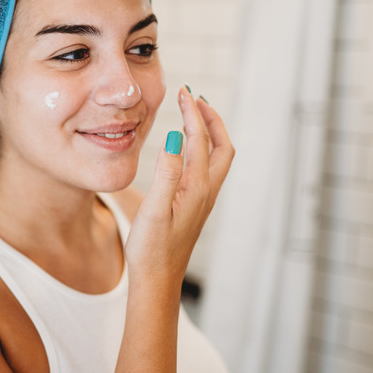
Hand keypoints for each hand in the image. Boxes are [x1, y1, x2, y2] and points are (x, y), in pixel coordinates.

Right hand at [125, 86, 233, 282]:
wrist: (157, 280)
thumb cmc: (152, 249)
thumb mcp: (154, 209)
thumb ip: (167, 173)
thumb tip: (178, 138)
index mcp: (197, 188)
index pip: (199, 140)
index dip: (192, 113)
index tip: (183, 92)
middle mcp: (205, 191)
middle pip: (221, 146)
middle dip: (211, 119)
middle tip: (195, 98)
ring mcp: (202, 200)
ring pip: (216, 158)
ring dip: (209, 133)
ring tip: (193, 115)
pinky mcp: (195, 207)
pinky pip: (206, 169)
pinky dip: (201, 149)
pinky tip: (186, 149)